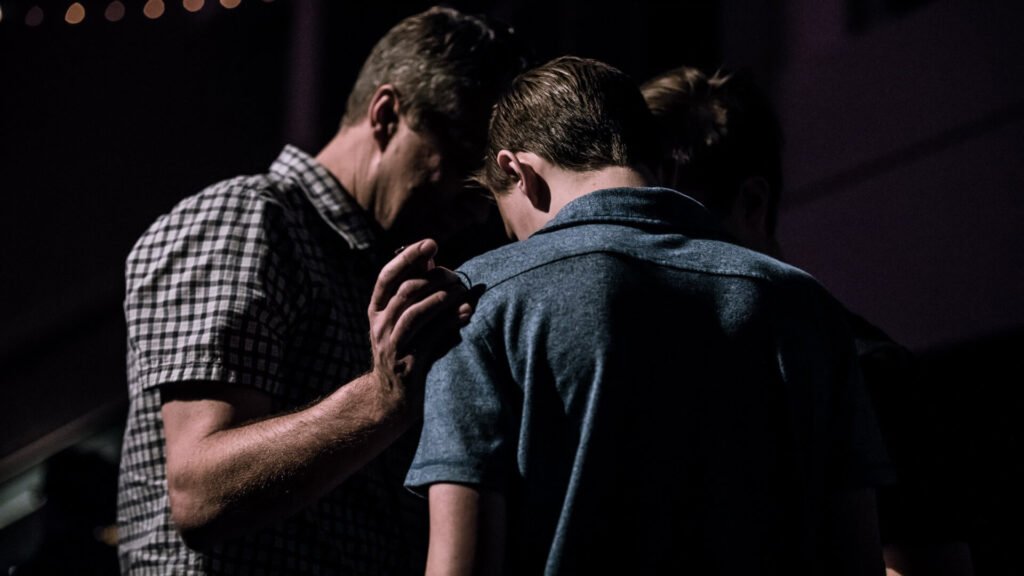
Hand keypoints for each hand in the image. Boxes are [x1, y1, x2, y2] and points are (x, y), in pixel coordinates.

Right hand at [368, 239, 473, 397]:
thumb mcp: (403, 320)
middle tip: (457, 276)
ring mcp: (392, 346)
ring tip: (463, 291)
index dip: (408, 257)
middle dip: (434, 279)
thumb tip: (431, 259)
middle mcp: (380, 326)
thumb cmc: (406, 349)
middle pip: (405, 292)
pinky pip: (430, 338)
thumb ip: (414, 291)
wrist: (392, 399)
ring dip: (442, 298)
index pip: (387, 276)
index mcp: (376, 310)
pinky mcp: (409, 365)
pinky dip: (450, 322)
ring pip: (415, 313)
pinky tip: (466, 313)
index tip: (431, 243)